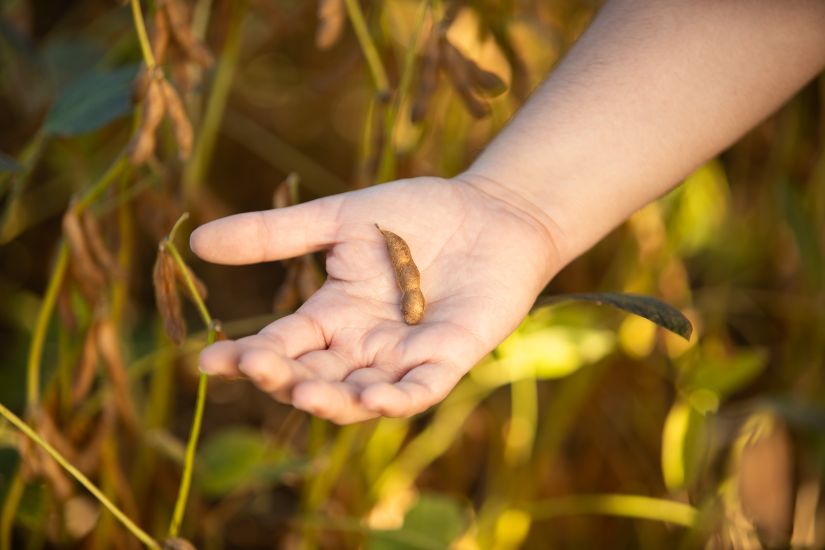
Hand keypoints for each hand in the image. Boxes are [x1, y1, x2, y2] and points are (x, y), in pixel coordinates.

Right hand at [190, 175, 560, 423]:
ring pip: (360, 395)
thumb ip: (276, 235)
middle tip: (257, 367)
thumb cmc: (417, 214)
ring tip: (305, 393)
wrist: (489, 211)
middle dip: (285, 378)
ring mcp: (405, 356)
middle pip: (315, 376)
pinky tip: (374, 401)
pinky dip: (398, 400)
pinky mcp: (448, 358)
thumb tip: (197, 241)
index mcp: (334, 315)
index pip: (283, 344)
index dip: (247, 357)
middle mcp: (363, 345)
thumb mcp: (339, 219)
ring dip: (333, 400)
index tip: (207, 361)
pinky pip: (420, 390)